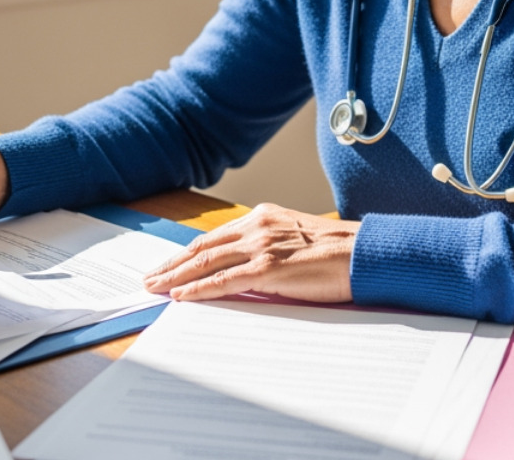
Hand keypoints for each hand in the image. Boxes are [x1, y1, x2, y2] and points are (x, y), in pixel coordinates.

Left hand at [142, 203, 359, 302]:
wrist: (364, 255)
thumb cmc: (338, 254)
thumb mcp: (295, 242)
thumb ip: (267, 251)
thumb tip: (239, 274)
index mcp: (264, 217)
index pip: (214, 237)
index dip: (187, 254)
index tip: (168, 266)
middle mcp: (258, 226)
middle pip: (202, 247)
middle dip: (172, 265)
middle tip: (149, 279)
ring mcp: (262, 246)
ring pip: (206, 262)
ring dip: (176, 277)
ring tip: (155, 288)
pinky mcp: (269, 268)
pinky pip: (224, 281)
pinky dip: (199, 289)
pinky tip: (182, 296)